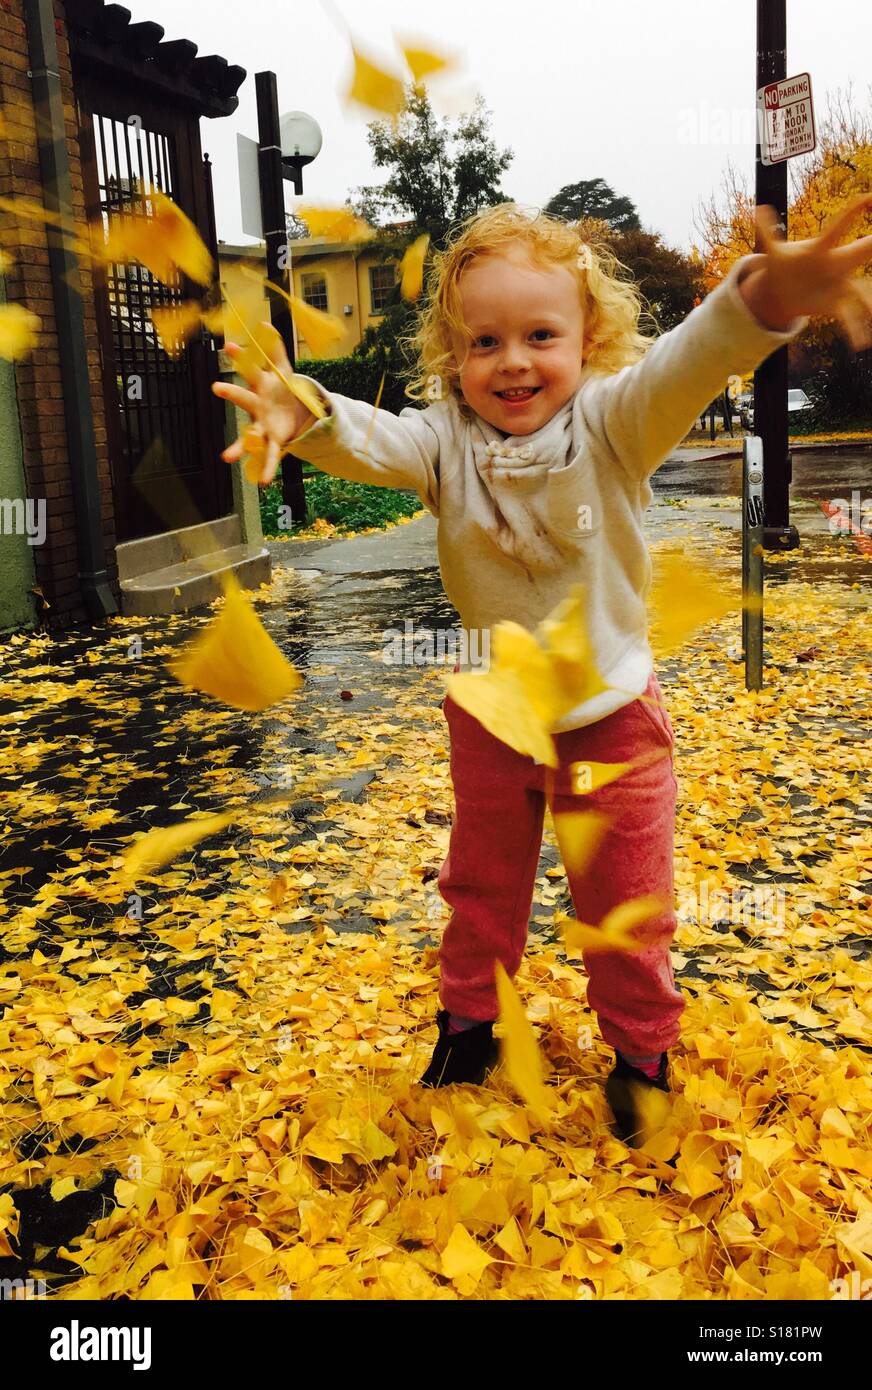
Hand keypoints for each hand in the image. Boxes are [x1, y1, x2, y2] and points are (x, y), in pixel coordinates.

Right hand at [211, 323, 314, 484]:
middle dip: (232, 393)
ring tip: (226, 458)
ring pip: (249, 435)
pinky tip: (264, 482)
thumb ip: (275, 349)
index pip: (249, 369)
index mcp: (260, 387)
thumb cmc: (282, 390)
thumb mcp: (283, 370)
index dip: (241, 358)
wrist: (294, 413)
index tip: (228, 346)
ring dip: (238, 447)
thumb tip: (264, 322)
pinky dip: (268, 468)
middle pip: (243, 398)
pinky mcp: (274, 440)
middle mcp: (257, 406)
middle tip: (216, 387)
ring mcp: (263, 425)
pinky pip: (271, 455)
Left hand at [738, 193, 871, 347]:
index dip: (854, 212)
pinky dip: (854, 330)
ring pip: (861, 290)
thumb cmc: (783, 267)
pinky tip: (860, 343)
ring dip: (869, 302)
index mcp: (822, 249)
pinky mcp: (835, 304)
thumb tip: (757, 208)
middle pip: (861, 251)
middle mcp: (837, 265)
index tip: (869, 198)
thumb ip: (766, 231)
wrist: (785, 291)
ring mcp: (839, 285)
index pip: (839, 226)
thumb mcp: (773, 252)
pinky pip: (848, 317)